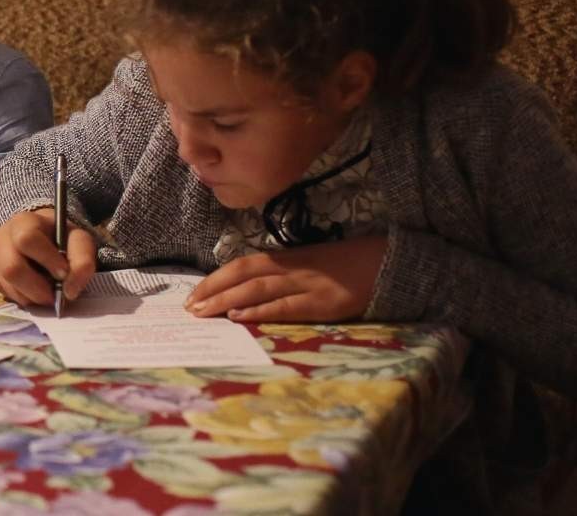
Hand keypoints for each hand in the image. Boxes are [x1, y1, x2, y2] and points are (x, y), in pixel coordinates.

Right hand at [0, 208, 97, 306]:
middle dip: (37, 288)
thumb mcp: (79, 241)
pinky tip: (35, 291)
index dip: (46, 260)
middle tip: (55, 295)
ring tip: (47, 293)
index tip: (63, 274)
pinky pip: (6, 294)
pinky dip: (24, 299)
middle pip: (11, 268)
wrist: (41, 236)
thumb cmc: (60, 237)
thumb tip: (70, 291)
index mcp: (24, 222)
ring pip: (8, 286)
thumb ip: (82, 262)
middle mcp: (2, 237)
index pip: (27, 239)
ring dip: (32, 297)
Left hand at [186, 235, 388, 322]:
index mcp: (287, 258)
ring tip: (204, 312)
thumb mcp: (309, 265)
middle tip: (189, 308)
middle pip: (244, 275)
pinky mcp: (324, 303)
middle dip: (213, 290)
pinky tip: (241, 318)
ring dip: (228, 301)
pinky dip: (261, 311)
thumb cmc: (346, 265)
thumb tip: (246, 293)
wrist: (388, 262)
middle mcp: (292, 268)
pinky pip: (287, 307)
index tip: (193, 294)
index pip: (242, 265)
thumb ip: (281, 275)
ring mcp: (308, 285)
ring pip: (259, 289)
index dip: (216, 279)